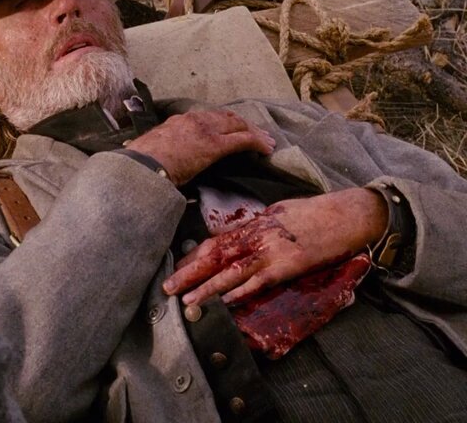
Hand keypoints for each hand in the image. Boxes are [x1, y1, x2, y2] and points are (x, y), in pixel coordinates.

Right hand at [126, 110, 274, 185]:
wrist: (140, 167)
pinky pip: (243, 140)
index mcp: (179, 121)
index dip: (226, 122)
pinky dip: (257, 143)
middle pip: (228, 117)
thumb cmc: (141, 163)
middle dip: (245, 125)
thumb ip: (164, 148)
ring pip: (239, 125)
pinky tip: (267, 149)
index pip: (209, 117)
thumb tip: (161, 158)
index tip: (233, 129)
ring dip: (254, 132)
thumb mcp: (153, 149)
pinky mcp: (215, 145)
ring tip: (266, 142)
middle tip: (258, 134)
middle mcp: (195, 119)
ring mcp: (206, 130)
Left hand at [162, 188, 387, 305]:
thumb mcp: (278, 213)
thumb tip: (236, 238)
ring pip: (231, 272)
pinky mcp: (289, 266)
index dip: (192, 255)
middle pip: (215, 256)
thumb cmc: (315, 213)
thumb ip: (255, 227)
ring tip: (187, 301)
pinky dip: (241, 291)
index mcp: (253, 225)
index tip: (174, 266)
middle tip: (167, 286)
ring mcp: (272, 252)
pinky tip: (225, 300)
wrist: (348, 214)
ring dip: (207, 288)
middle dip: (189, 272)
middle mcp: (257, 238)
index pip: (215, 242)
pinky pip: (260, 282)